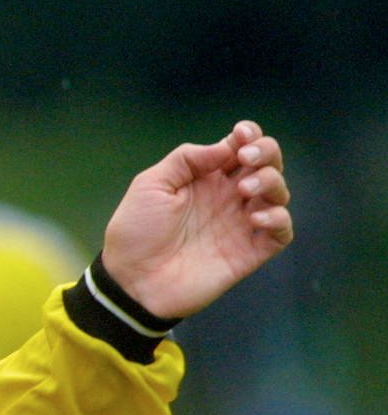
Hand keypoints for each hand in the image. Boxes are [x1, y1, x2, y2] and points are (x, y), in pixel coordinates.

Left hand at [102, 120, 292, 319]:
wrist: (132, 280)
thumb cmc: (136, 231)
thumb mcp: (151, 185)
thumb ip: (186, 160)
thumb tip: (225, 146)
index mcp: (205, 178)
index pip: (240, 148)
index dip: (250, 136)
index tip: (242, 134)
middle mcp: (227, 197)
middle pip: (267, 165)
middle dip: (266, 152)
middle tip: (246, 159)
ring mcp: (240, 224)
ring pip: (278, 193)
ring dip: (271, 183)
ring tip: (245, 191)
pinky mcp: (249, 252)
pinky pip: (281, 232)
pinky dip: (278, 219)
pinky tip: (255, 219)